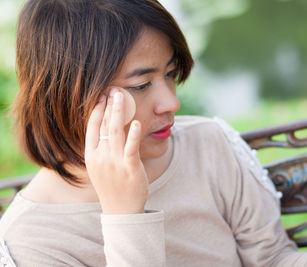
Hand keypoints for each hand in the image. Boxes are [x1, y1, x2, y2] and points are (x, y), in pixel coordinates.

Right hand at [85, 89, 147, 213]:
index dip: (97, 110)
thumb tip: (107, 128)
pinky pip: (131, 148)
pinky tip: (136, 122)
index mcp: (91, 155)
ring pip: (116, 132)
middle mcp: (100, 157)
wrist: (121, 210)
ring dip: (119, 112)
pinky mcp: (130, 168)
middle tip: (114, 89)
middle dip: (109, 105)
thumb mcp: (100, 166)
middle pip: (104, 125)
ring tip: (121, 96)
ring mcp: (114, 163)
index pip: (92, 127)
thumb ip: (102, 148)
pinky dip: (133, 135)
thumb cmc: (112, 186)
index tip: (101, 96)